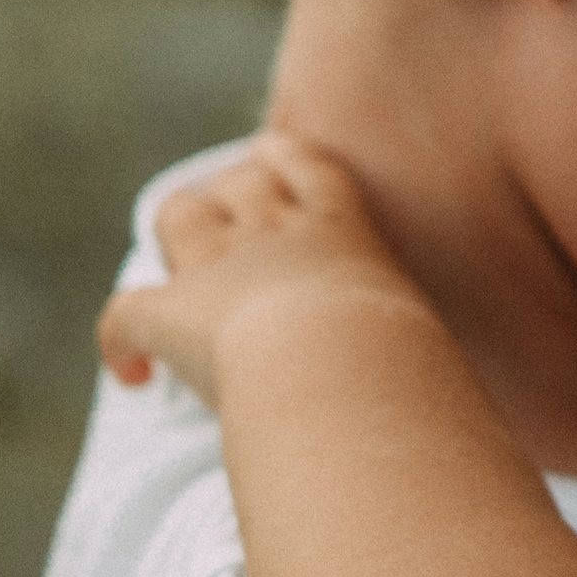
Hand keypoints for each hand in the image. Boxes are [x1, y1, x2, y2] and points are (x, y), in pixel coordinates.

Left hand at [96, 133, 429, 410]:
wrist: (341, 368)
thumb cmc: (401, 368)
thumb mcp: (424, 342)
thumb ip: (421, 352)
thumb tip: (456, 415)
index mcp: (343, 229)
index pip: (309, 166)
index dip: (284, 161)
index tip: (275, 166)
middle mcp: (275, 231)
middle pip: (238, 177)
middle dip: (227, 192)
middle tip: (224, 222)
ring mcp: (218, 266)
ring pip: (178, 213)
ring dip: (175, 235)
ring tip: (178, 271)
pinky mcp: (170, 313)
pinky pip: (123, 315)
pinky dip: (120, 344)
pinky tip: (132, 374)